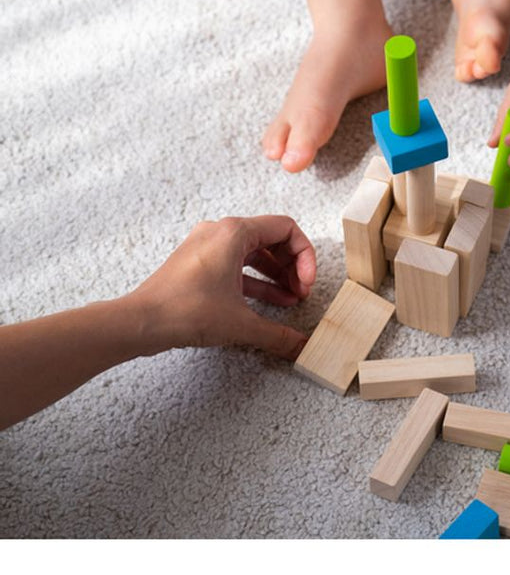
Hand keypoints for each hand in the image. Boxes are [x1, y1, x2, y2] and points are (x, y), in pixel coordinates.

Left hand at [127, 216, 315, 359]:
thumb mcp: (241, 324)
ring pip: (255, 252)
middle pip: (272, 239)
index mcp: (234, 232)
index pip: (286, 228)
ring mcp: (207, 246)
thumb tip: (302, 346)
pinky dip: (256, 280)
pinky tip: (270, 303)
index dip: (305, 256)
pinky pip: (237, 264)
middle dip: (292, 266)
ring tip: (290, 299)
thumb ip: (278, 334)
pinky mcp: (198, 263)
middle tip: (301, 292)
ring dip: (276, 275)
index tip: (306, 282)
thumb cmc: (184, 311)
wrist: (139, 323)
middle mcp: (220, 232)